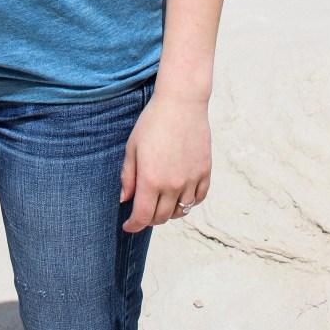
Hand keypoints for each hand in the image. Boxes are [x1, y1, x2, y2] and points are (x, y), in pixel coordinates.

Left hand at [119, 88, 211, 231]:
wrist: (181, 103)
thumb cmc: (152, 122)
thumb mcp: (132, 147)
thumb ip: (128, 176)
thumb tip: (125, 200)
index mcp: (151, 179)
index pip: (142, 217)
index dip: (133, 226)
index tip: (128, 226)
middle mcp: (173, 185)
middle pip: (161, 217)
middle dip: (148, 218)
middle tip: (141, 211)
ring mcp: (191, 180)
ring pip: (181, 211)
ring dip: (169, 212)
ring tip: (160, 203)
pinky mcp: (205, 172)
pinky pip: (198, 198)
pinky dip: (189, 202)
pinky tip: (180, 195)